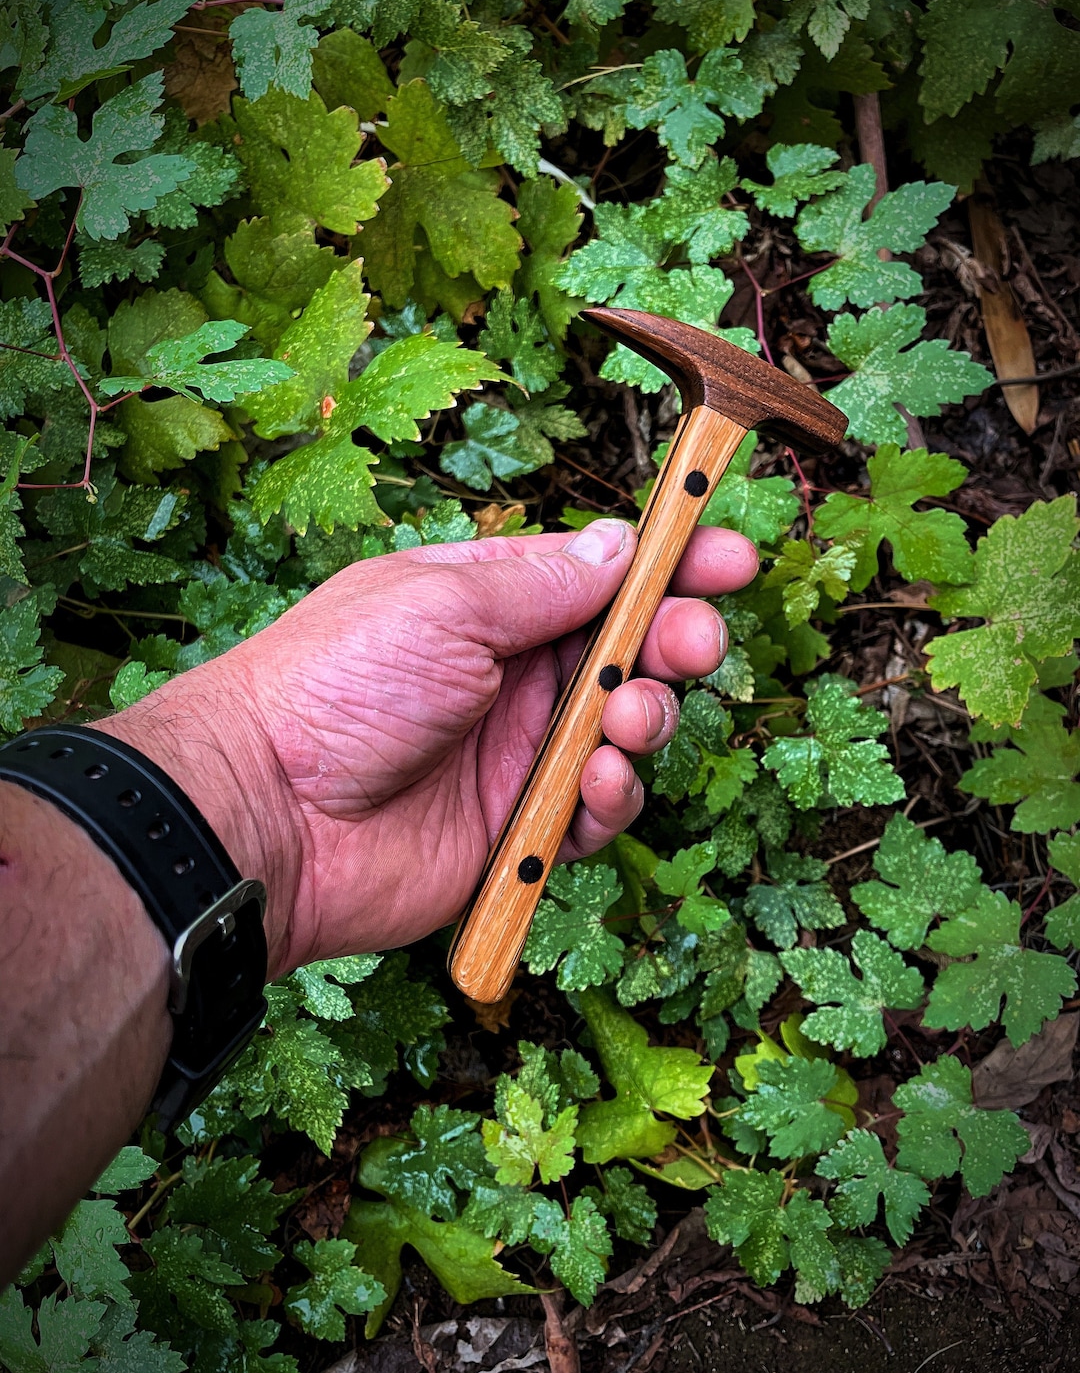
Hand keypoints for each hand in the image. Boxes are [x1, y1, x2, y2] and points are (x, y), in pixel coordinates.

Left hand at [97, 521, 756, 974]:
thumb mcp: (442, 604)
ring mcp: (518, 753)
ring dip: (647, 719)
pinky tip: (591, 785)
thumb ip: (543, 583)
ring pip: (628, 731)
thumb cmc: (336, 685)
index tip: (733, 559)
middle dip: (678, 640)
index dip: (672, 566)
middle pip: (631, 650)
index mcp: (491, 605)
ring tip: (625, 719)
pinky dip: (610, 797)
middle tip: (696, 642)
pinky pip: (597, 811)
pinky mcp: (518, 828)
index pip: (602, 576)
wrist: (269, 813)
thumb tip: (621, 544)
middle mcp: (514, 675)